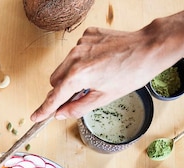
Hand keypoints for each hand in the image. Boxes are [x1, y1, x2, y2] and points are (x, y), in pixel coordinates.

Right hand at [31, 24, 180, 120]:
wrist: (148, 49)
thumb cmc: (130, 74)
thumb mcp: (104, 98)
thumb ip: (78, 107)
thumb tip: (61, 114)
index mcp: (78, 75)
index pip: (55, 97)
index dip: (44, 109)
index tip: (35, 117)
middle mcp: (75, 56)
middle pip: (55, 80)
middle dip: (61, 92)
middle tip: (76, 99)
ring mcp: (81, 42)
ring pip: (64, 66)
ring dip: (71, 76)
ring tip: (93, 80)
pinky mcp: (88, 34)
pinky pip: (77, 52)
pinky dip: (82, 61)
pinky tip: (99, 64)